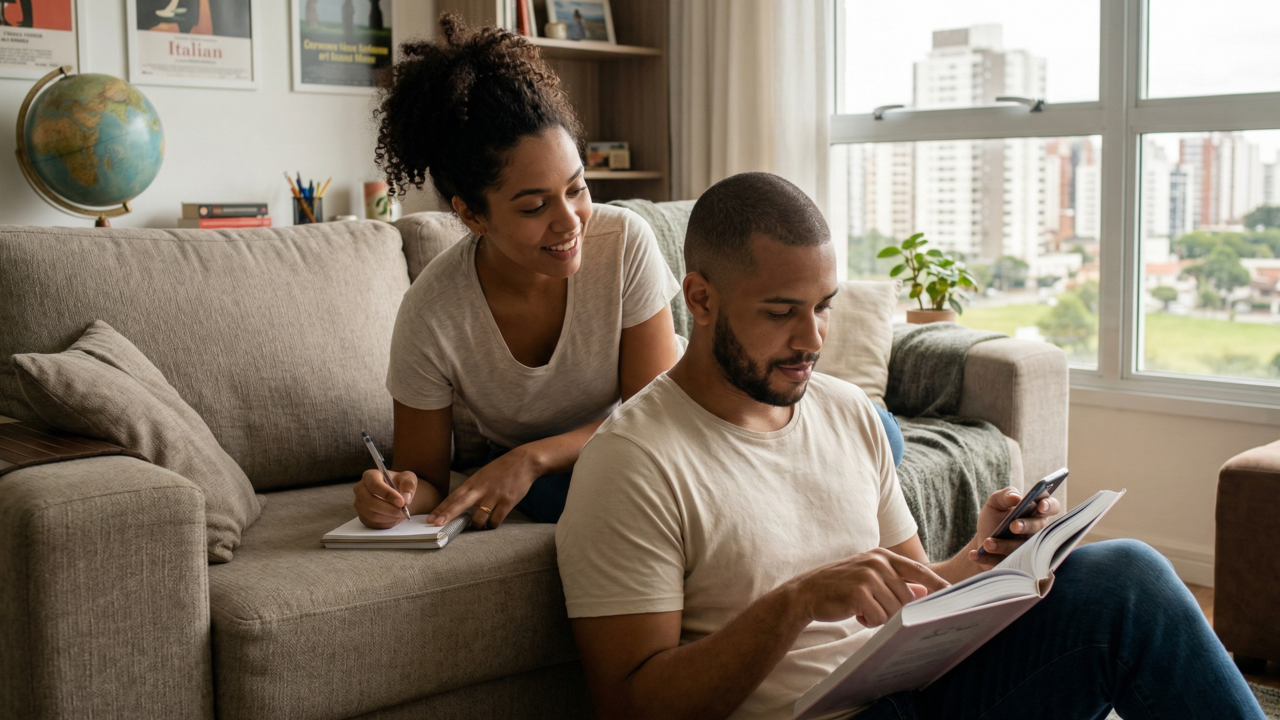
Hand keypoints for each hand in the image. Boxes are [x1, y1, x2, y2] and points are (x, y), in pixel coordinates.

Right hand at [354, 468, 423, 528]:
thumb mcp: (408, 478)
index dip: (388, 494)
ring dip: (390, 517)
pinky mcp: (363, 516)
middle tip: (403, 511)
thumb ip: (408, 485)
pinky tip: (395, 517)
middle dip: (389, 509)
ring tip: (402, 513)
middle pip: (370, 502)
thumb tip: (405, 499)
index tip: (401, 502)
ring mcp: (359, 504)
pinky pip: (374, 523)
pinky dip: (387, 522)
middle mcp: (360, 489)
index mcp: (370, 476)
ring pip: (373, 515)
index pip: (375, 485)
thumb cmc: (400, 483)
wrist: (397, 494)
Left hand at [426, 447, 540, 528]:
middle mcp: (481, 489)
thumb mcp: (483, 475)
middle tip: (436, 524)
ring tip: (477, 526)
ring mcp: (494, 495)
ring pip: (479, 517)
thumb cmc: (502, 469)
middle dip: (447, 515)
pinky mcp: (507, 501)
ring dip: (476, 525)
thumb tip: (460, 503)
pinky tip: (491, 524)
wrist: (524, 461)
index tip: (431, 518)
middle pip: (460, 503)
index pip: (453, 496)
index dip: (441, 508)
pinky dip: (492, 525)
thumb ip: (472, 488)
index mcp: (473, 482)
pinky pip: (496, 519)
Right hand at [795, 548, 949, 627]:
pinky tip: (853, 612)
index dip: (938, 585)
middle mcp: (878, 562)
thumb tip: (923, 592)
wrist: (806, 592)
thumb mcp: (868, 577)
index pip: (919, 571)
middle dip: (893, 610)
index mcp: (883, 556)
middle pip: (908, 598)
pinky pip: (879, 618)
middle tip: (871, 607)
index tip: (955, 595)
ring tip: (860, 608)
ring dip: (879, 616)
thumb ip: (895, 581)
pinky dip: (868, 621)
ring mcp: (868, 576)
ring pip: (894, 610)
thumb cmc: (840, 586)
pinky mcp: (859, 593)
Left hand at [968, 486, 1061, 569]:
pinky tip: (973, 555)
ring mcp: (1026, 550)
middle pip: (1039, 528)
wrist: (982, 542)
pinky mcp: (1013, 565)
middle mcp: (1036, 532)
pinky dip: (985, 559)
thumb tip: (1016, 497)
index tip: (1040, 506)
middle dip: (1027, 526)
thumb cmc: (994, 519)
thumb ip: (1004, 495)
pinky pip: (1001, 563)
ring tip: (987, 543)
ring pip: (1020, 548)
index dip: (1049, 506)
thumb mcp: (995, 504)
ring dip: (1003, 545)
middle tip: (1013, 526)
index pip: (1051, 506)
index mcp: (1035, 513)